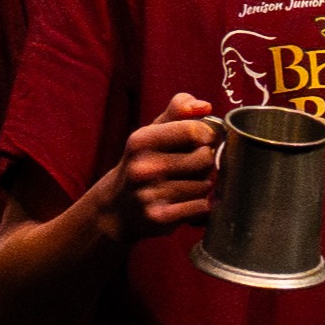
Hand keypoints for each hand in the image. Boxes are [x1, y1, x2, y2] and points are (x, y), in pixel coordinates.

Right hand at [105, 93, 218, 237]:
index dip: (208, 135)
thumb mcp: (152, 132)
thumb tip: (204, 106)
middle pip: (204, 158)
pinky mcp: (160, 218)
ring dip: (203, 185)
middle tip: (194, 167)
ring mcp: (150, 194)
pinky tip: (186, 203)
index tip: (204, 140)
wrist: (116, 208)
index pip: (194, 131)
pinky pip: (201, 207)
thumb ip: (178, 110)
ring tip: (187, 185)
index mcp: (142, 140)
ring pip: (205, 184)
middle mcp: (143, 167)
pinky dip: (200, 206)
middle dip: (207, 162)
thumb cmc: (142, 163)